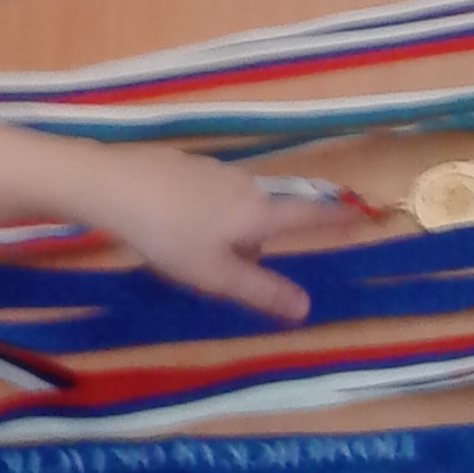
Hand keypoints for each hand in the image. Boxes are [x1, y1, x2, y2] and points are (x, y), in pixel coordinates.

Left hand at [28, 141, 372, 322]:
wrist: (113, 184)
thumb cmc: (169, 235)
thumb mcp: (216, 274)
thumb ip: (261, 291)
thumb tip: (306, 308)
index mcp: (258, 211)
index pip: (307, 215)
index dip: (333, 219)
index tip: (360, 214)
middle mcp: (244, 184)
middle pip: (266, 215)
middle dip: (256, 243)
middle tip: (224, 270)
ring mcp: (213, 169)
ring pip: (236, 205)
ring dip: (226, 230)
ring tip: (188, 251)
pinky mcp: (185, 163)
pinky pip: (209, 194)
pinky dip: (202, 213)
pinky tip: (169, 225)